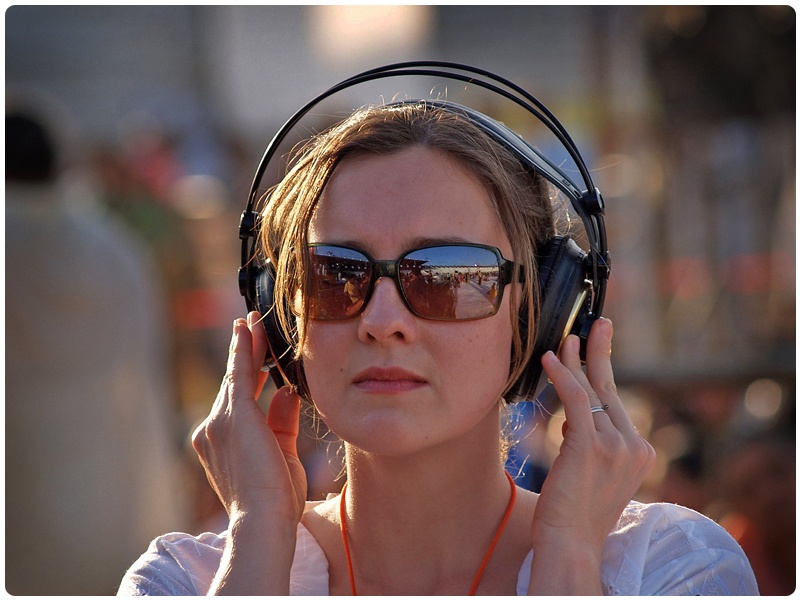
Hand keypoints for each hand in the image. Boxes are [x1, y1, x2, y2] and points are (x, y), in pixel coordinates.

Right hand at [191, 311, 307, 524]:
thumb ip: (282, 421)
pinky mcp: (234, 415)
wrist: (265, 521)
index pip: (236, 400)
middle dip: (244, 353)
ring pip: (235, 374)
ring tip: (253, 321)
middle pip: (233, 383)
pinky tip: (248, 329)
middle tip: (250, 326)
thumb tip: (286, 391)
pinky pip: (240, 372)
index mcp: (221, 443)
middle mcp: (212, 430)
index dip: (247, 375)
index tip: (256, 357)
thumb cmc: (276, 500)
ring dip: (246, 345)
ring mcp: (218, 422)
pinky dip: (245, 348)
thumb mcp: (282, 453)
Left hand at [532, 318, 654, 556]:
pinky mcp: (591, 446)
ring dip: (574, 362)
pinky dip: (563, 375)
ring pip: (590, 392)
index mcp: (638, 452)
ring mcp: (616, 446)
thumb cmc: (574, 514)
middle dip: (601, 351)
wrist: (571, 544)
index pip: (616, 402)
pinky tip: (550, 359)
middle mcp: (633, 446)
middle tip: (597, 324)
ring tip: (562, 341)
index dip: (603, 372)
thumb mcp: (592, 473)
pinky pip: (577, 400)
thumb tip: (573, 416)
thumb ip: (591, 442)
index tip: (596, 347)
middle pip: (611, 388)